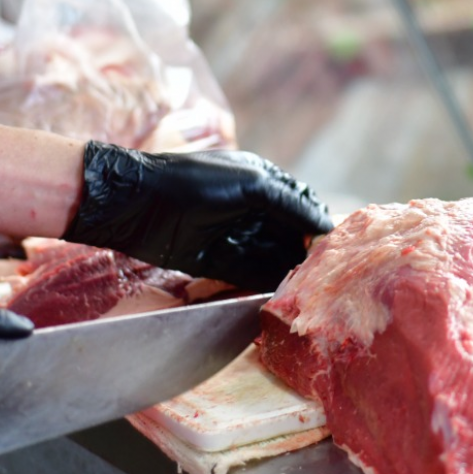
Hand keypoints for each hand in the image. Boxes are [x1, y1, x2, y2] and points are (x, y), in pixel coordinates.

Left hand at [61, 144, 333, 292]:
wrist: (136, 203)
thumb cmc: (195, 183)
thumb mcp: (250, 185)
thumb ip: (290, 204)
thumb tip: (324, 225)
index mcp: (260, 181)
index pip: (300, 204)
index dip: (316, 223)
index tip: (336, 246)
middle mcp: (250, 209)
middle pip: (287, 233)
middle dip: (304, 250)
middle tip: (326, 272)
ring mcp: (233, 235)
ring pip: (270, 255)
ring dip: (287, 268)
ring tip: (309, 285)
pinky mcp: (216, 261)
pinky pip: (248, 272)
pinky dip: (265, 281)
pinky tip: (282, 291)